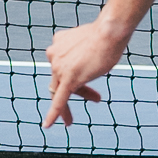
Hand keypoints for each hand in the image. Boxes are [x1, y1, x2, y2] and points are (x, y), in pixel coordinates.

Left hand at [45, 11, 133, 126]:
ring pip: (63, 89)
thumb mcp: (89, 42)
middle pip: (61, 78)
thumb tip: (87, 61)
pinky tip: (47, 125)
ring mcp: (59, 67)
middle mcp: (54, 55)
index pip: (63, 64)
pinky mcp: (68, 79)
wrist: (110, 31)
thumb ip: (82, 52)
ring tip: (97, 99)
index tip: (87, 76)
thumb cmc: (106, 34)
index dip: (77, 72)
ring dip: (81, 95)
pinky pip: (59, 101)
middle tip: (96, 96)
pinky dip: (53, 114)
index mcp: (58, 43)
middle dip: (79, 87)